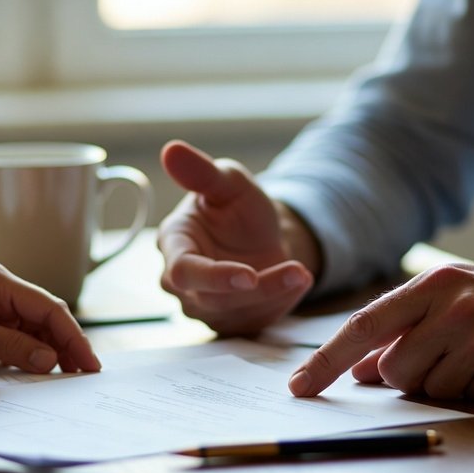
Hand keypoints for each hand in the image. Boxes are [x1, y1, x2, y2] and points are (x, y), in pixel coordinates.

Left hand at [0, 262, 99, 374]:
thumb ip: (9, 345)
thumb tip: (48, 360)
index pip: (50, 308)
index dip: (73, 336)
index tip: (88, 362)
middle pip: (46, 318)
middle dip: (66, 345)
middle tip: (83, 375)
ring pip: (33, 328)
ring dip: (50, 351)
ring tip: (66, 378)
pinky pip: (15, 335)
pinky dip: (29, 353)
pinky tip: (38, 373)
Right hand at [157, 140, 314, 333]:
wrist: (260, 234)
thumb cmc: (237, 206)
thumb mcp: (228, 182)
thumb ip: (201, 172)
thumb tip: (171, 150)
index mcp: (173, 244)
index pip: (184, 271)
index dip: (215, 277)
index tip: (249, 276)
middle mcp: (180, 282)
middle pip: (212, 299)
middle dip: (259, 289)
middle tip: (297, 272)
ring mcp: (202, 306)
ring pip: (238, 313)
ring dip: (276, 295)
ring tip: (302, 272)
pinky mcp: (226, 322)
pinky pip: (254, 322)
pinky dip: (280, 305)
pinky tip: (295, 282)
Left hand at [288, 261, 473, 400]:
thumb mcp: (455, 297)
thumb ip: (405, 329)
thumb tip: (362, 372)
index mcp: (432, 284)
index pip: (364, 326)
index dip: (327, 360)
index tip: (299, 386)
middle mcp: (453, 307)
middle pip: (396, 370)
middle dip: (410, 374)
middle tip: (448, 354)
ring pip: (428, 388)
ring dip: (445, 384)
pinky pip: (464, 400)